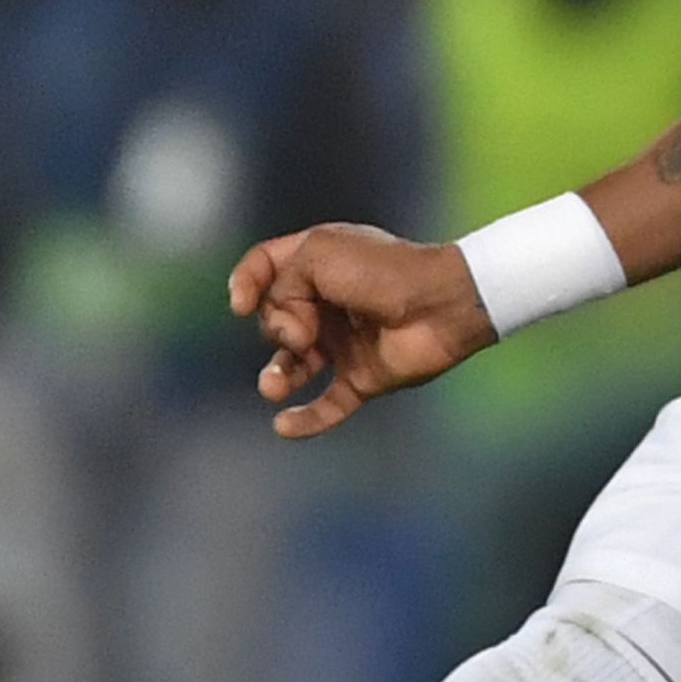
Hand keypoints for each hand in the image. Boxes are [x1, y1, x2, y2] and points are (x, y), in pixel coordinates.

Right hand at [230, 221, 495, 438]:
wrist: (440, 304)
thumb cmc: (383, 271)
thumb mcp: (318, 254)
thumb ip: (282, 285)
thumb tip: (286, 332)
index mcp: (316, 263)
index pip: (264, 269)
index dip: (245, 284)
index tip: (240, 304)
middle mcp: (325, 303)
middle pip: (274, 318)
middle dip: (277, 326)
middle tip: (304, 331)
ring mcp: (343, 342)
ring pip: (293, 366)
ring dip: (276, 377)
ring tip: (274, 387)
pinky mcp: (362, 378)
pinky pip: (327, 405)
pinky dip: (305, 420)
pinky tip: (283, 427)